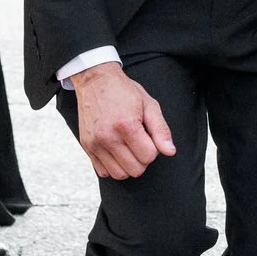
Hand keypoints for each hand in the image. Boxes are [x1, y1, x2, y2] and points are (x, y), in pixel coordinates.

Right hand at [71, 61, 175, 179]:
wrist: (96, 81)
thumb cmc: (124, 91)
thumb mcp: (149, 104)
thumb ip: (161, 130)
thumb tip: (170, 152)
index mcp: (126, 125)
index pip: (149, 156)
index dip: (154, 148)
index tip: (148, 136)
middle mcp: (108, 137)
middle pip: (135, 169)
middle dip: (142, 158)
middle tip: (140, 142)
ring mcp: (95, 144)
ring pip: (119, 174)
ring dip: (128, 165)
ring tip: (128, 147)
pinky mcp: (86, 147)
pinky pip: (103, 172)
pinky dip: (113, 166)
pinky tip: (116, 151)